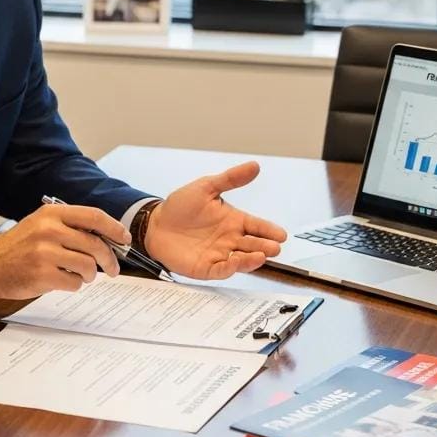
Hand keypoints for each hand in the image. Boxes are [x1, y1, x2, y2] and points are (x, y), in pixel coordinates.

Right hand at [0, 204, 130, 299]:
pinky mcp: (42, 275)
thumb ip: (70, 226)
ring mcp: (45, 253)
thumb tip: (107, 237)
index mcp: (52, 214)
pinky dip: (75, 284)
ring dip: (89, 274)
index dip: (114, 228)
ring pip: (88, 265)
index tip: (124, 239)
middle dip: (109, 259)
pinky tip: (62, 280)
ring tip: (80, 275)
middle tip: (113, 268)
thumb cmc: (19, 245)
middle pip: (95, 244)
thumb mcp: (42, 224)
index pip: (94, 216)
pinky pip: (75, 282)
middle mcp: (49, 230)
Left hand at [144, 162, 286, 279]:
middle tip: (274, 247)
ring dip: (252, 260)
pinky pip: (221, 270)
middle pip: (253, 245)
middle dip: (265, 247)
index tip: (281, 234)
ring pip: (241, 260)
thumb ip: (230, 179)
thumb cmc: (180, 207)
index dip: (269, 230)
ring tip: (260, 256)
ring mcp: (218, 254)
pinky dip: (230, 268)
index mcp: (233, 221)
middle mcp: (229, 239)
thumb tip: (254, 166)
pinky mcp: (205, 267)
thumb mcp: (206, 187)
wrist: (154, 223)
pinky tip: (235, 263)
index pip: (256, 226)